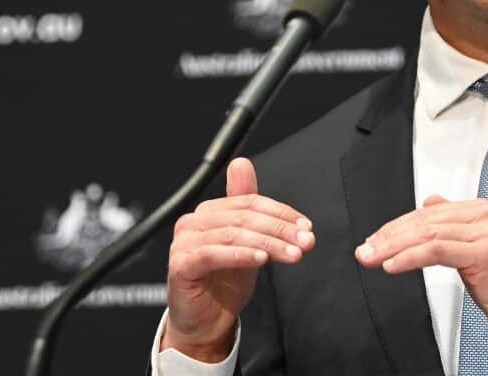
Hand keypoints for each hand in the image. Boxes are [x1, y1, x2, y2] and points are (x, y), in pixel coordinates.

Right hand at [162, 157, 314, 362]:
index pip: (249, 202)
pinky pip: (215, 254)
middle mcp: (193, 222)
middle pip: (244, 217)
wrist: (206, 323)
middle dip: (280, 229)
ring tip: (293, 254)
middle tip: (305, 241)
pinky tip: (262, 260)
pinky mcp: (181, 264)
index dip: (281, 213)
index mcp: (209, 212)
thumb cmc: (224, 283)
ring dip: (269, 244)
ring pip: (234, 234)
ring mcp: (184, 243)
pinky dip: (242, 255)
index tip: (306, 226)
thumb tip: (242, 164)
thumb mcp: (248, 243)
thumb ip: (251, 210)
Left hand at [355, 195, 487, 338]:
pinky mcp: (482, 253)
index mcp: (481, 209)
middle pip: (424, 221)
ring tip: (374, 257)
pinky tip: (394, 264)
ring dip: (394, 246)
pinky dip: (411, 257)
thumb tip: (429, 202)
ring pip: (427, 234)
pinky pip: (437, 251)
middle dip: (389, 236)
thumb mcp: (477, 242)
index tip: (376, 239)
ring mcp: (484, 233)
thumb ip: (453, 220)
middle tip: (366, 249)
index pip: (428, 212)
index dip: (397, 225)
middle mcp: (483, 216)